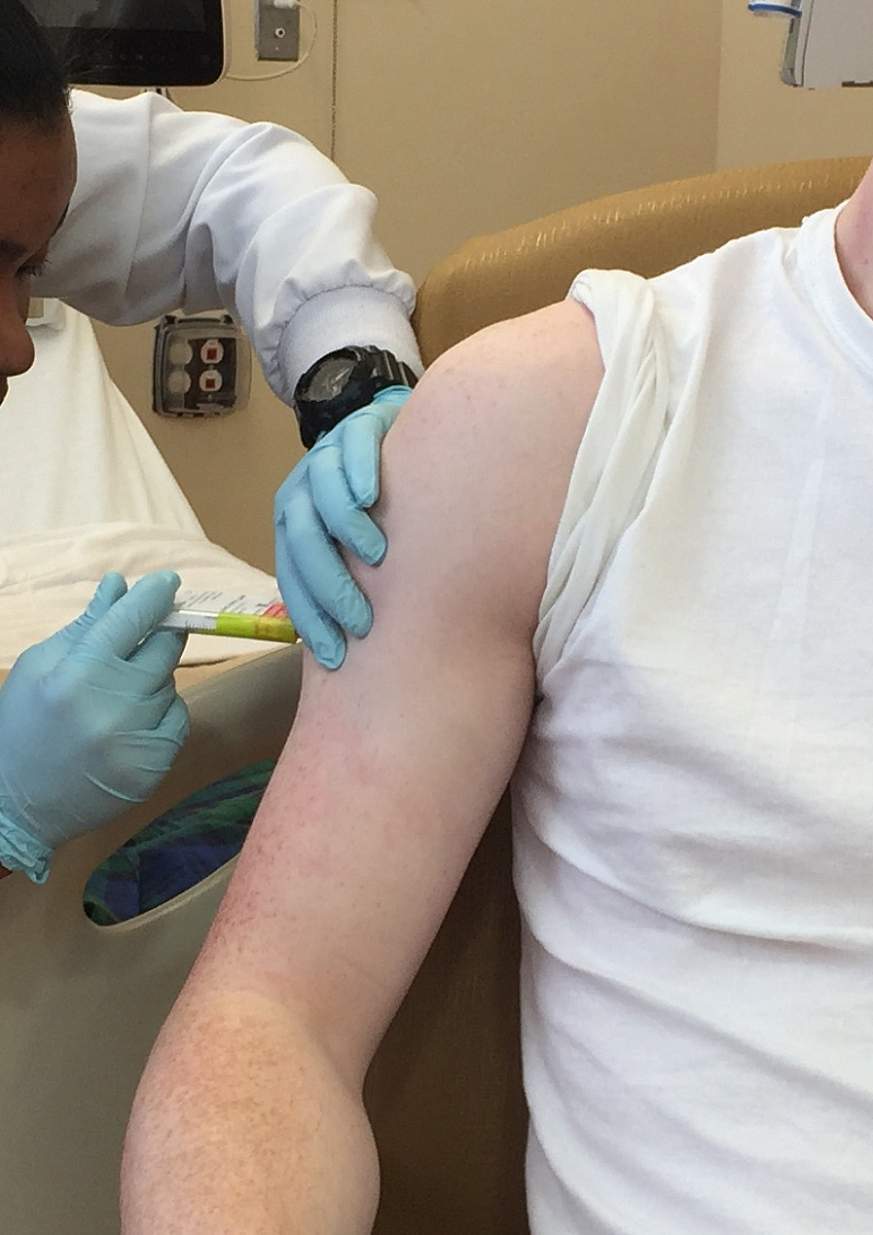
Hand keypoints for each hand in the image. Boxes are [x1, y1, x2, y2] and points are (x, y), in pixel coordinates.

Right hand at [0, 571, 189, 882]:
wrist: (17, 804)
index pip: (132, 620)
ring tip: (115, 698)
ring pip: (170, 684)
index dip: (155, 594)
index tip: (170, 580)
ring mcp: (137, 740)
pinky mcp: (155, 766)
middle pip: (164, 648)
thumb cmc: (24, 725)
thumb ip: (86, 625)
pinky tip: (129, 725)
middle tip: (147, 635)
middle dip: (160, 634)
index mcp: (78, 675)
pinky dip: (162, 714)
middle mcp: (113, 706)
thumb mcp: (40, 667)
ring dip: (153, 680)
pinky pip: (178, 719)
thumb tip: (119, 584)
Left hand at [274, 385, 411, 669]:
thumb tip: (356, 650)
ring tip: (376, 556)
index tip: (337, 655)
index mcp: (295, 526)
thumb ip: (355, 581)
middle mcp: (302, 492)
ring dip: (342, 527)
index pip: (291, 576)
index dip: (310, 617)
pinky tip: (372, 496)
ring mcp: (327, 456)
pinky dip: (358, 471)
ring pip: (320, 492)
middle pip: (301, 539)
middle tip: (362, 619)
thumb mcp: (366, 548)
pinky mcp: (358, 427)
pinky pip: (351, 447)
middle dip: (328, 584)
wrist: (402, 438)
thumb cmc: (389, 509)